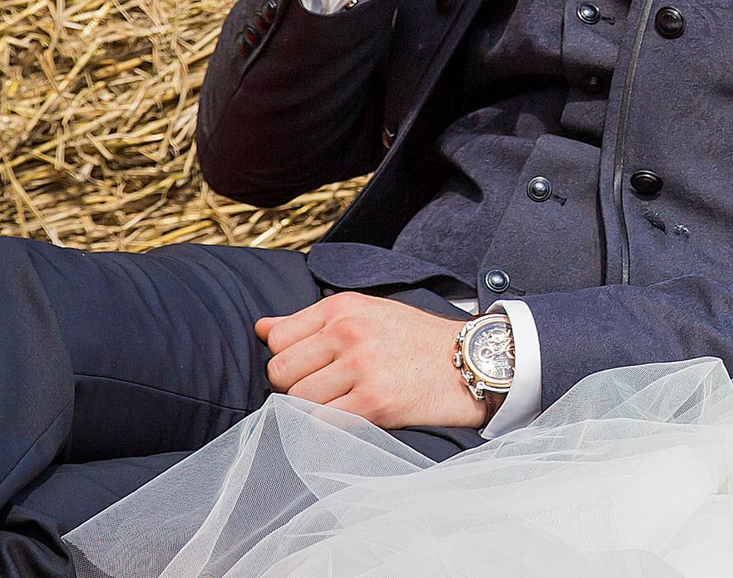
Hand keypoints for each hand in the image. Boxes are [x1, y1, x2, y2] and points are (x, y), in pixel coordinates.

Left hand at [256, 292, 489, 429]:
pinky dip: (329, 426)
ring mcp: (361, 367)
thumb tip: (261, 328)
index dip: (289, 359)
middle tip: (329, 388)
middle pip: (279, 372)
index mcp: (343, 307)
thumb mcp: (367, 313)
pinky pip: (320, 423)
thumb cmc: (416, 341)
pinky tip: (354, 417)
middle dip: (297, 386)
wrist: (471, 362)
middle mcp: (348, 331)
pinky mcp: (373, 403)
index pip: (276, 339)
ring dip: (315, 409)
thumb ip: (311, 322)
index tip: (314, 367)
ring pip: (296, 400)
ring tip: (346, 401)